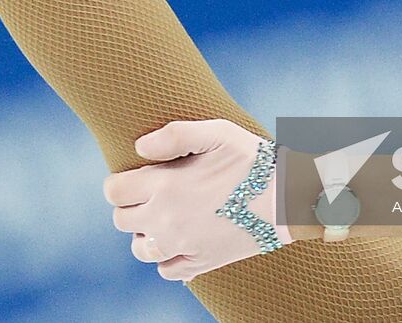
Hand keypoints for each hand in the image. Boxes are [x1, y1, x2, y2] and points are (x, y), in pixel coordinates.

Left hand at [103, 119, 291, 282]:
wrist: (287, 199)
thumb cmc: (253, 160)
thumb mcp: (218, 132)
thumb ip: (174, 135)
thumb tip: (139, 147)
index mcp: (165, 185)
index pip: (114, 192)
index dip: (120, 182)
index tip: (136, 177)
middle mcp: (167, 219)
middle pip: (122, 220)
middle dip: (131, 206)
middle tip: (154, 194)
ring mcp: (183, 245)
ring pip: (140, 249)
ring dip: (145, 233)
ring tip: (166, 218)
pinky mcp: (201, 263)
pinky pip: (166, 270)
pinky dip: (167, 258)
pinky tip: (180, 241)